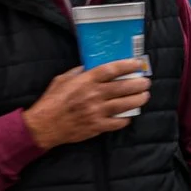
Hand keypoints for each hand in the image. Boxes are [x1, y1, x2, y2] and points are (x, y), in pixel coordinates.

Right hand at [21, 60, 149, 148]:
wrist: (44, 125)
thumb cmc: (51, 101)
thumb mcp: (62, 79)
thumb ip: (78, 72)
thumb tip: (89, 66)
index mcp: (85, 81)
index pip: (112, 70)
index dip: (127, 65)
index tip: (138, 63)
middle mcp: (94, 95)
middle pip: (123, 87)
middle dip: (138, 84)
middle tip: (146, 82)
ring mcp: (96, 112)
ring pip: (124, 105)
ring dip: (137, 100)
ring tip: (144, 96)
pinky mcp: (97, 126)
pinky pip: (117, 123)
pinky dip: (125, 119)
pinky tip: (129, 116)